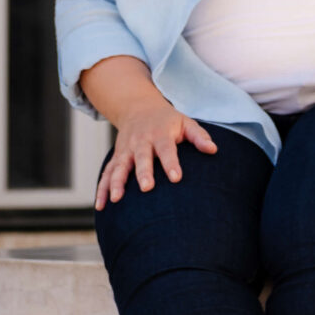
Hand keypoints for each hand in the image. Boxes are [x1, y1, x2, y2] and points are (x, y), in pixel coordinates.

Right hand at [94, 99, 216, 206]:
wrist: (138, 109)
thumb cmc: (168, 121)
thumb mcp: (185, 123)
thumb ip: (199, 137)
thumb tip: (213, 150)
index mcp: (160, 134)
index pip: (166, 149)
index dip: (171, 163)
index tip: (176, 178)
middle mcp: (141, 142)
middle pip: (141, 158)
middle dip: (142, 173)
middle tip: (146, 188)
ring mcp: (126, 151)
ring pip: (119, 167)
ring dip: (116, 182)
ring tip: (116, 199)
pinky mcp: (116, 158)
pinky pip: (106, 174)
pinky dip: (102, 189)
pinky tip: (101, 206)